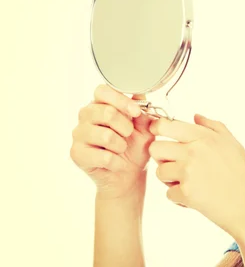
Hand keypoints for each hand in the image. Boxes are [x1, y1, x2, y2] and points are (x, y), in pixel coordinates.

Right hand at [70, 84, 155, 199]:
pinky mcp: (76, 153)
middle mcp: (85, 115)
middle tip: (129, 135)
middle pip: (106, 112)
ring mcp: (78, 134)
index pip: (102, 91)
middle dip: (125, 126)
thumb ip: (143, 111)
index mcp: (101, 104)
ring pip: (105, 135)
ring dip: (121, 146)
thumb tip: (141, 93)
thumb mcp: (145, 127)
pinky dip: (117, 162)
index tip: (136, 113)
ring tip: (121, 149)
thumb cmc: (135, 147)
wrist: (129, 175)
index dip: (121, 100)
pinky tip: (116, 162)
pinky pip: (103, 156)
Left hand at [148, 114, 244, 239]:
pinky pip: (169, 193)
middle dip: (163, 158)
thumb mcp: (233, 143)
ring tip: (191, 183)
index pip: (165, 125)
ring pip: (160, 172)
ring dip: (171, 179)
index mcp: (204, 136)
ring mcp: (189, 172)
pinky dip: (180, 198)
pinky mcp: (186, 193)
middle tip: (177, 165)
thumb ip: (212, 126)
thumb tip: (195, 117)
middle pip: (155, 148)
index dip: (157, 130)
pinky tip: (197, 197)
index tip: (160, 137)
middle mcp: (194, 150)